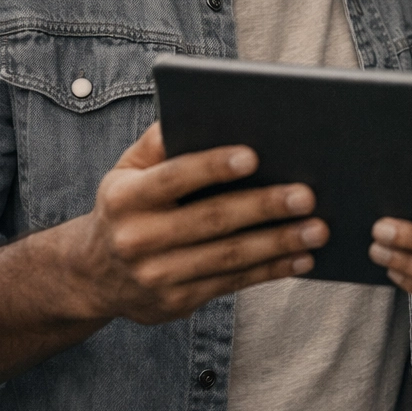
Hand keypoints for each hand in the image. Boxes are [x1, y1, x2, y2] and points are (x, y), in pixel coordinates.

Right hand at [59, 122, 327, 324]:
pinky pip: (233, 283)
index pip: (173, 178)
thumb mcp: (127, 170)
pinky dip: (271, 270)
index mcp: (125, 198)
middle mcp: (137, 239)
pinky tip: (302, 259)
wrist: (93, 276)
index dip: (212, 166)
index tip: (254, 155)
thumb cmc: (127, 205)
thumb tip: (197, 109)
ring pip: (229, 257)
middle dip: (264, 207)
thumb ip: (158, 142)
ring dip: (279, 243)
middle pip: (211, 220)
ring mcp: (157, 276)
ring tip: (318, 230)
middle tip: (307, 195)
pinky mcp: (178, 302)